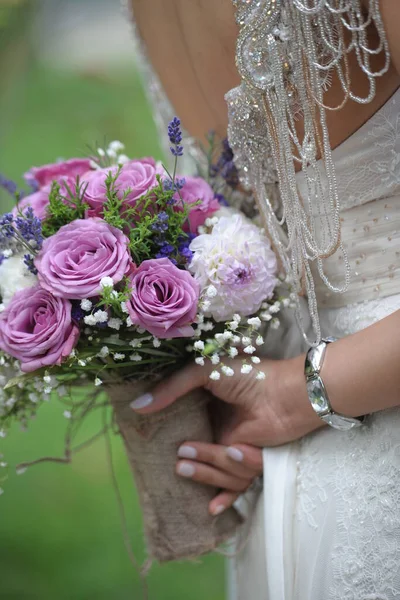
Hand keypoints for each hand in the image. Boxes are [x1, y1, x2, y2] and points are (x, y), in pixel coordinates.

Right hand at [130, 354, 322, 513]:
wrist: (288, 392)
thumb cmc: (249, 376)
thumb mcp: (204, 373)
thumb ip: (171, 389)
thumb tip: (136, 406)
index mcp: (206, 409)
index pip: (180, 431)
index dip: (165, 443)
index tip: (146, 450)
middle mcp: (218, 430)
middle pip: (198, 459)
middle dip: (191, 467)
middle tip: (177, 465)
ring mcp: (235, 448)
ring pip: (218, 473)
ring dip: (212, 470)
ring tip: (204, 459)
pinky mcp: (252, 463)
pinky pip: (238, 485)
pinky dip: (226, 497)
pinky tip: (213, 508)